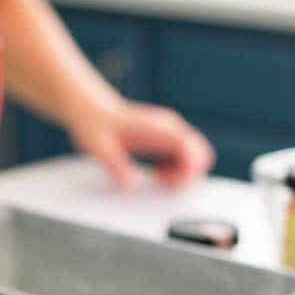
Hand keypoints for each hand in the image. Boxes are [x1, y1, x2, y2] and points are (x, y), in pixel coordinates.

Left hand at [71, 100, 214, 189]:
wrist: (93, 110)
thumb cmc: (97, 126)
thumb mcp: (99, 148)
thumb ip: (115, 166)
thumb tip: (130, 184)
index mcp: (159, 128)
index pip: (191, 151)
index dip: (187, 173)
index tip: (167, 184)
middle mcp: (171, 127)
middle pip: (202, 155)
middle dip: (189, 175)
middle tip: (163, 182)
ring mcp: (172, 131)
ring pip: (197, 156)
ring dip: (184, 173)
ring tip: (159, 177)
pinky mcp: (168, 137)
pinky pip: (186, 156)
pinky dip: (179, 169)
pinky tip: (158, 172)